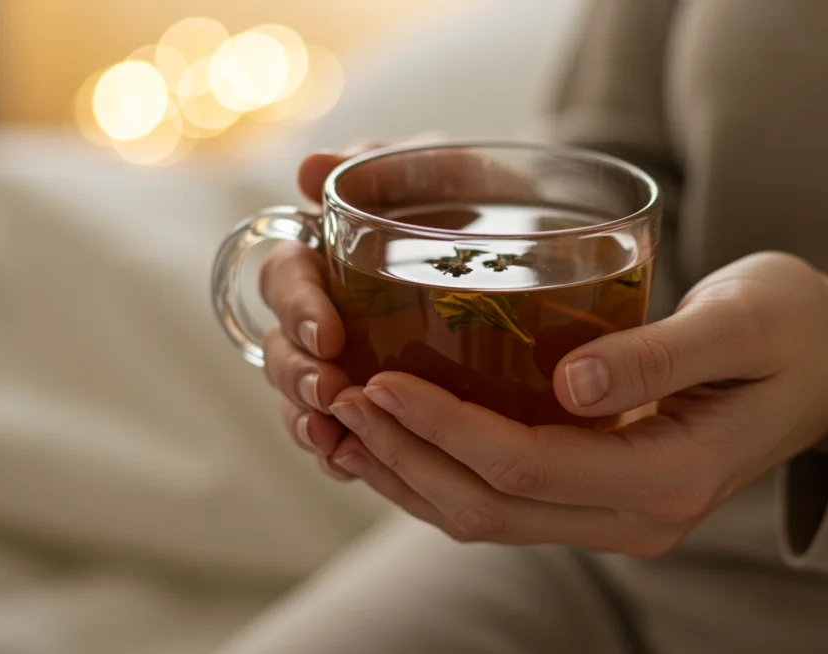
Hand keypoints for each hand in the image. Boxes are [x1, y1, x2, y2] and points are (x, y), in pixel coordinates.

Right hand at [263, 134, 518, 478]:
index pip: (286, 276)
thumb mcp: (447, 166)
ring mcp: (354, 358)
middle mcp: (331, 306)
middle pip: (283, 347)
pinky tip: (349, 465)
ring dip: (309, 419)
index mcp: (331, 249)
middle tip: (331, 395)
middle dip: (297, 375)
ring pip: (305, 397)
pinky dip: (342, 450)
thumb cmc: (485, 194)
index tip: (326, 333)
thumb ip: (385, 164)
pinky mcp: (386, 398)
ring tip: (333, 440)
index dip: (296, 307)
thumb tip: (309, 169)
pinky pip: (348, 432)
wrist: (544, 237)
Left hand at [325, 252, 827, 553]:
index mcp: (671, 478)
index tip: (383, 378)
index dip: (449, 429)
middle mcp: (637, 515)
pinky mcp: (599, 493)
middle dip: (408, 457)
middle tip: (341, 397)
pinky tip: (396, 432)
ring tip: (346, 419)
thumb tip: (571, 384)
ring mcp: (616, 514)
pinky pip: (503, 500)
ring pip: (487, 517)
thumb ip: (661, 354)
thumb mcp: (743, 323)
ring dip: (411, 473)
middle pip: (491, 509)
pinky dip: (441, 469)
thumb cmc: (794, 328)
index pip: (530, 469)